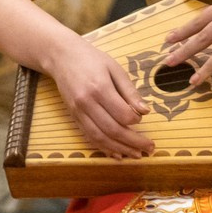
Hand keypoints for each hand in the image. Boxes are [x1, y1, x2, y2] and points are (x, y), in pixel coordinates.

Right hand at [45, 32, 152, 157]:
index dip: (136, 120)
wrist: (61, 57)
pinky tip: (117, 154)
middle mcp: (86, 103)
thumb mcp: (115, 68)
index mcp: (99, 88)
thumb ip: (129, 91)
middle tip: (150, 148)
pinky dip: (104, 148)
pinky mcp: (74, 117)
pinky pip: (89, 137)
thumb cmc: (91, 59)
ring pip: (100, 138)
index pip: (123, 114)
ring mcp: (78, 112)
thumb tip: (145, 111)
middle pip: (112, 130)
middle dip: (133, 142)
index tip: (142, 117)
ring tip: (136, 155)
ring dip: (120, 149)